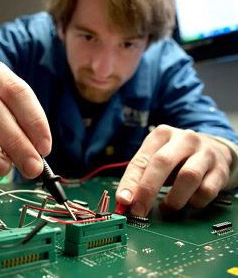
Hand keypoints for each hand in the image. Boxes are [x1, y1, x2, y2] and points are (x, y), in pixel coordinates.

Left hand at [115, 124, 232, 215]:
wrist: (213, 150)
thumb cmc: (177, 157)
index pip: (141, 159)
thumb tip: (125, 200)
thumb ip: (140, 176)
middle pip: (162, 163)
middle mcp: (184, 139)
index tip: (123, 200)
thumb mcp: (156, 158)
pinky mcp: (220, 170)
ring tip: (165, 207)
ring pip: (188, 177)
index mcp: (162, 134)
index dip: (130, 182)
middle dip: (147, 190)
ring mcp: (204, 153)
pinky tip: (188, 200)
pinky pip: (206, 191)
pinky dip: (193, 202)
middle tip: (139, 210)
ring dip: (173, 199)